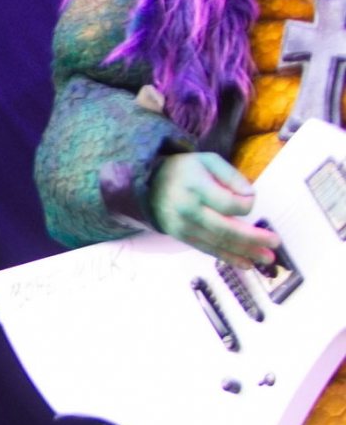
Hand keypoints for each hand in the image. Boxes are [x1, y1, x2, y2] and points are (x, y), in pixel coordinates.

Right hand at [148, 152, 276, 270]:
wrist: (149, 183)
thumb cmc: (185, 170)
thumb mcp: (208, 161)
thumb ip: (232, 176)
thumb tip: (251, 197)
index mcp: (196, 187)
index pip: (230, 204)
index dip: (247, 204)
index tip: (250, 199)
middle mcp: (188, 209)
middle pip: (227, 229)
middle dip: (254, 238)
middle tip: (275, 243)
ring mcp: (183, 225)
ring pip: (219, 243)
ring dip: (245, 252)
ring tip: (267, 258)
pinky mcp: (181, 236)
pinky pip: (207, 249)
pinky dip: (228, 258)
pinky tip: (246, 264)